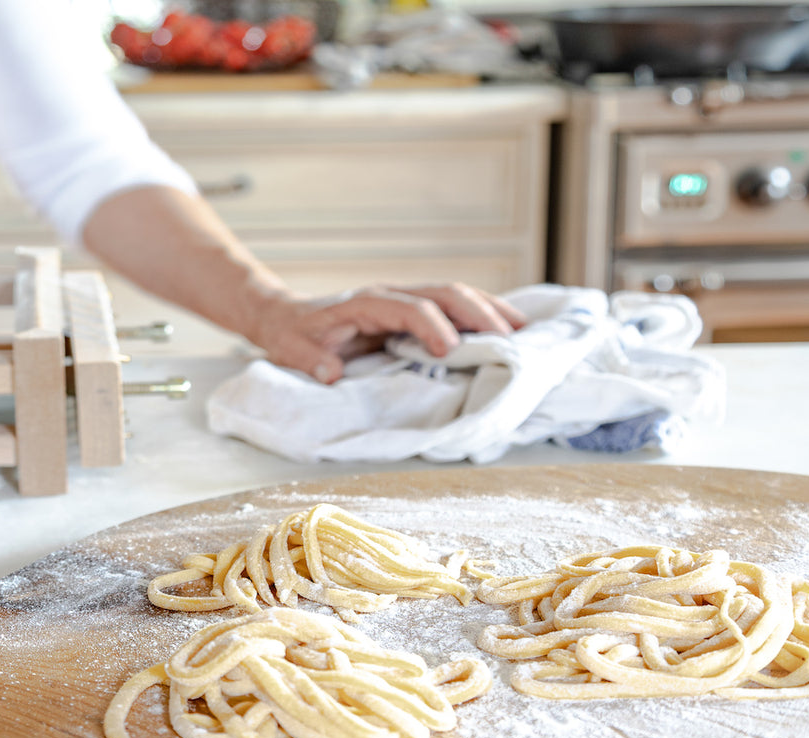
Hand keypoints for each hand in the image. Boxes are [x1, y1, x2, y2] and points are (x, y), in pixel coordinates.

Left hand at [249, 283, 526, 383]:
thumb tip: (332, 374)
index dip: (433, 327)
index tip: (451, 352)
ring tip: (524, 331)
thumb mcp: (290, 349)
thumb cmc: (291, 335)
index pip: (409, 308)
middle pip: (443, 292)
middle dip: (478, 312)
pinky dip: (481, 315)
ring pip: (454, 295)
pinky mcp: (410, 311)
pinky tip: (506, 328)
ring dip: (490, 309)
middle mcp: (390, 294)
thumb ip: (310, 361)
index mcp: (365, 302)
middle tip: (509, 339)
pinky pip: (451, 307)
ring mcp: (403, 299)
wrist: (285, 316)